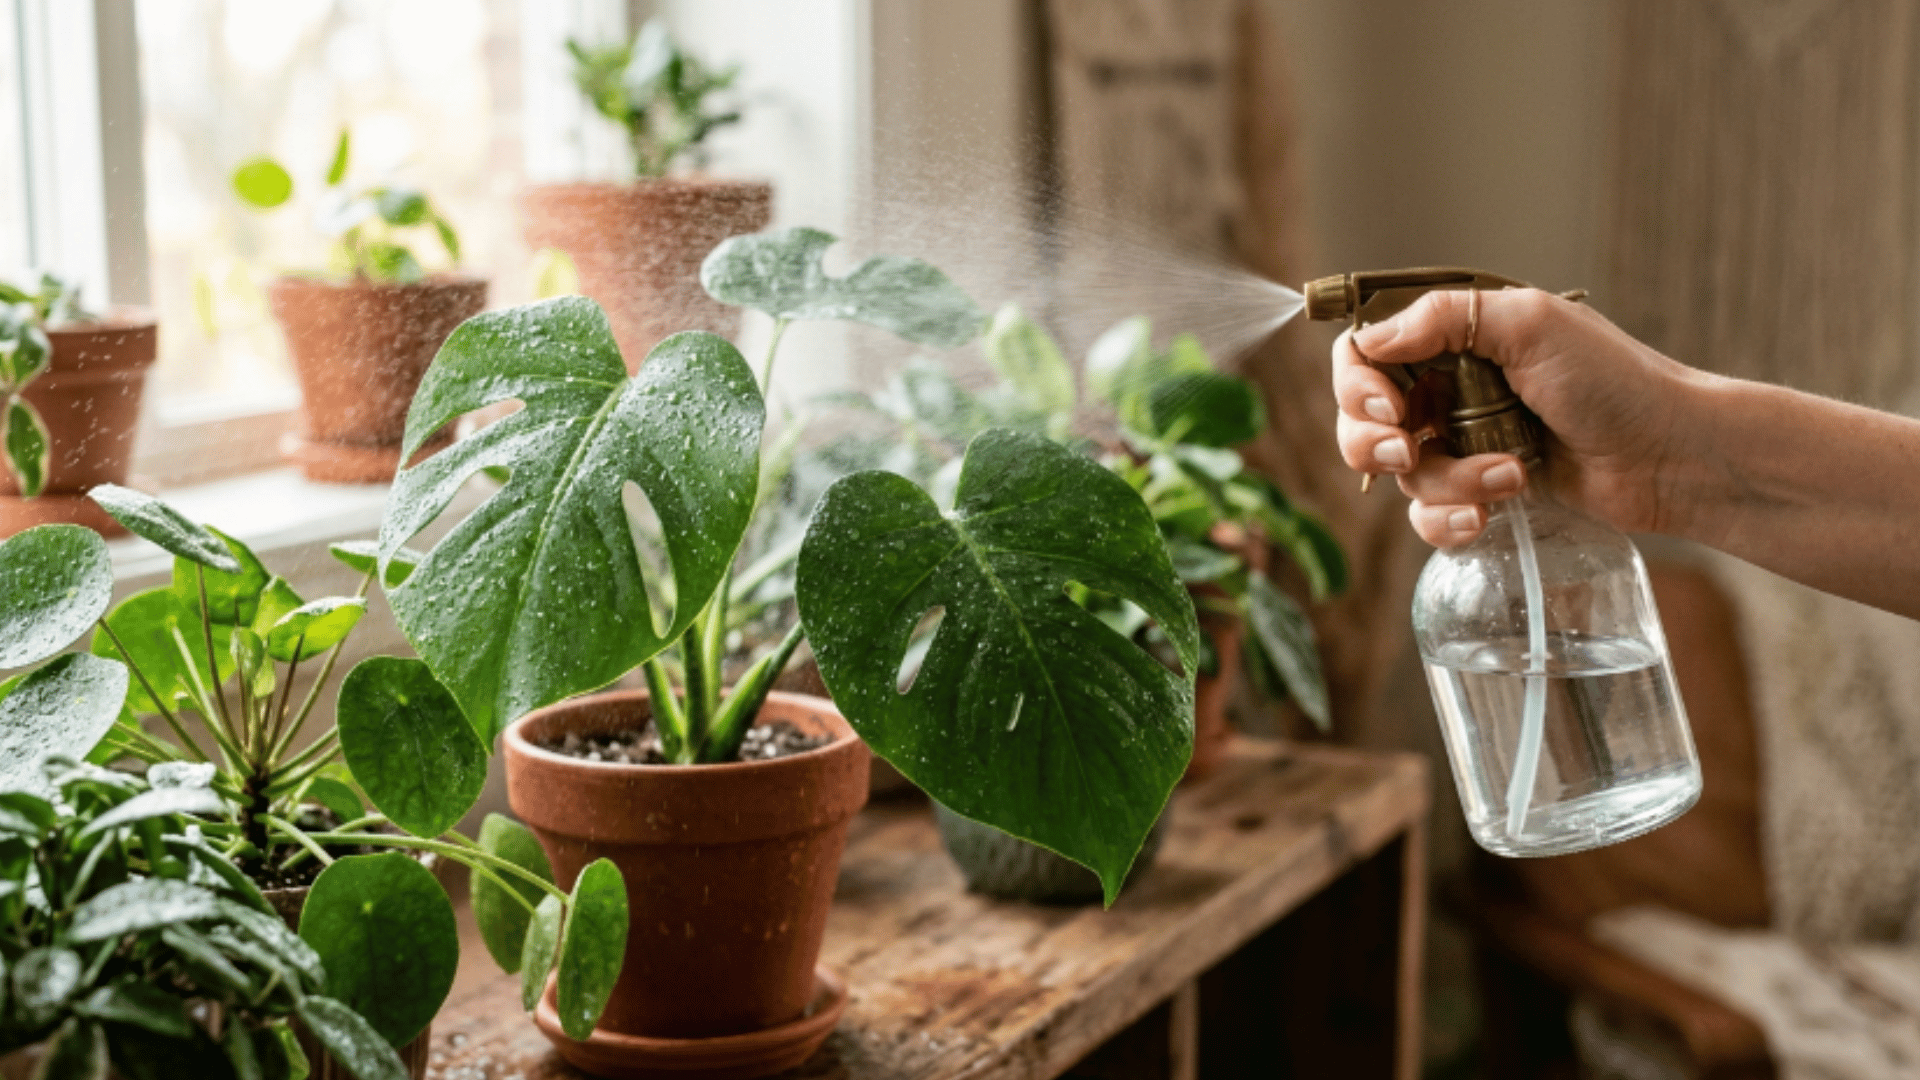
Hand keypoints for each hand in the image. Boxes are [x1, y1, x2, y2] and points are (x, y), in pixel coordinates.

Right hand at [1332, 288, 1701, 546]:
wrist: (1671, 456)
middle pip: (1363, 420)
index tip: (1390, 408)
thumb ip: (1446, 318)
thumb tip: (1370, 339)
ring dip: (1446, 483)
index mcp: (1455, 339)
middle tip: (1407, 454)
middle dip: (1373, 444)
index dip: (1358, 384)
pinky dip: (1450, 521)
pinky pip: (1429, 518)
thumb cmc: (1615, 381)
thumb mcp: (1531, 324)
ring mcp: (1463, 444)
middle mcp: (1449, 389)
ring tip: (1508, 478)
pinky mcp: (1481, 493)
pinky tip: (1490, 517)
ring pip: (1401, 477)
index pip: (1365, 354)